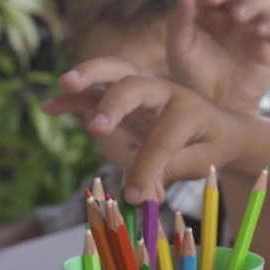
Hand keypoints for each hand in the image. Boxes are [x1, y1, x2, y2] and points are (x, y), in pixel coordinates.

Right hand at [43, 67, 246, 200]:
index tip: (138, 197)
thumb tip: (139, 193)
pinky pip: (98, 90)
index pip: (162, 140)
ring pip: (114, 72)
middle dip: (115, 104)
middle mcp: (164, 92)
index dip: (148, 169)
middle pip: (135, 86)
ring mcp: (143, 91)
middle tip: (99, 127)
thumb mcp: (202, 163)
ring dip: (89, 77)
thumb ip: (171, 172)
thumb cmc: (212, 146)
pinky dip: (74, 96)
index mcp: (188, 110)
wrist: (220, 128)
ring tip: (66, 84)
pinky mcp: (126, 97)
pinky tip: (49, 107)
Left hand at [166, 0, 269, 114]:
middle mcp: (235, 13)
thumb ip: (181, 18)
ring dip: (252, 4)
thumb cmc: (193, 76)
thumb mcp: (180, 46)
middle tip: (215, 1)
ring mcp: (255, 27)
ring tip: (237, 16)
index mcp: (212, 8)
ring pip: (264, 1)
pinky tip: (258, 31)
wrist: (214, 106)